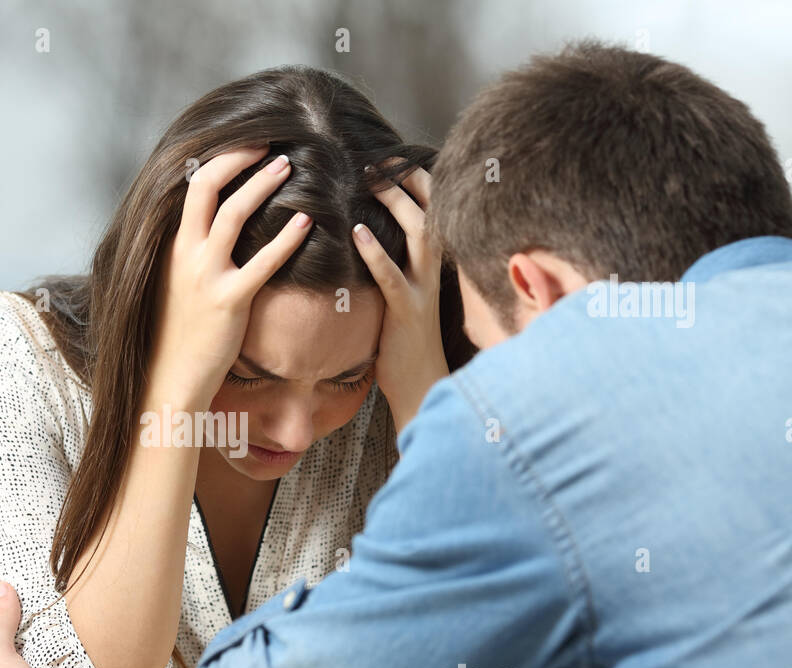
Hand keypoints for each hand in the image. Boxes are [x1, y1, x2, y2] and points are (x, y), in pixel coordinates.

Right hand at [150, 146, 314, 406]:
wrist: (170, 376)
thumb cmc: (177, 333)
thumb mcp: (175, 283)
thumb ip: (191, 253)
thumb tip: (213, 229)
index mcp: (173, 246)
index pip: (192, 186)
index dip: (222, 159)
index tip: (248, 145)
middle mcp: (185, 254)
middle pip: (207, 186)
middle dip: (239, 157)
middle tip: (270, 142)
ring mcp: (205, 276)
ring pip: (233, 214)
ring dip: (262, 184)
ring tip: (288, 165)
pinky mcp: (229, 302)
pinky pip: (261, 263)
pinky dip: (285, 240)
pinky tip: (306, 224)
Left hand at [352, 165, 448, 432]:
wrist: (423, 387)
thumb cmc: (406, 342)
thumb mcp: (403, 294)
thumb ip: (395, 264)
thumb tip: (367, 233)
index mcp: (433, 263)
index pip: (433, 209)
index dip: (416, 180)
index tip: (391, 156)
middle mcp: (434, 271)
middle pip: (430, 211)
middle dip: (407, 180)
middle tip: (377, 157)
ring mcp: (424, 290)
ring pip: (418, 235)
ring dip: (396, 204)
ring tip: (371, 180)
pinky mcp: (407, 313)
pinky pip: (392, 277)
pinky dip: (376, 253)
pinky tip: (357, 232)